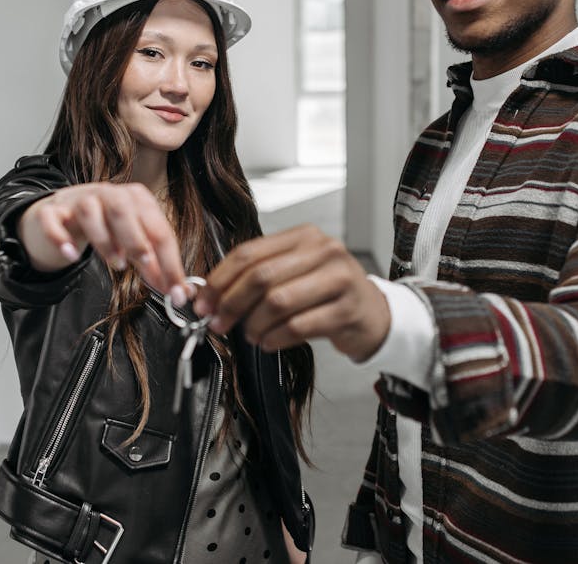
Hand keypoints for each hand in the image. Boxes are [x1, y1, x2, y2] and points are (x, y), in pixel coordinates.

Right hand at [17, 183, 191, 303]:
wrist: (63, 214)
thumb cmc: (106, 226)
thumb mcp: (133, 242)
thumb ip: (154, 264)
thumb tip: (180, 291)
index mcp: (135, 198)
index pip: (158, 227)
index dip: (169, 260)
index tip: (175, 289)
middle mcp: (108, 194)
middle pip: (124, 209)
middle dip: (137, 240)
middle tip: (145, 266)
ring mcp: (77, 200)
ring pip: (90, 210)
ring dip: (104, 239)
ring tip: (116, 263)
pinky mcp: (52, 211)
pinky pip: (53, 219)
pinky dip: (60, 237)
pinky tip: (71, 255)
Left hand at [194, 224, 390, 361]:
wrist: (373, 313)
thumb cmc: (328, 293)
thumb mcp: (297, 272)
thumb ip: (259, 275)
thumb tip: (211, 295)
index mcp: (304, 236)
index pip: (250, 253)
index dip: (220, 280)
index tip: (204, 302)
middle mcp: (324, 251)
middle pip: (261, 276)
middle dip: (231, 304)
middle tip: (218, 322)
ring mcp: (339, 279)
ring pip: (278, 302)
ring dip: (254, 324)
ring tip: (250, 334)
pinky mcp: (347, 310)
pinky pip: (298, 326)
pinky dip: (275, 338)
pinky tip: (269, 342)